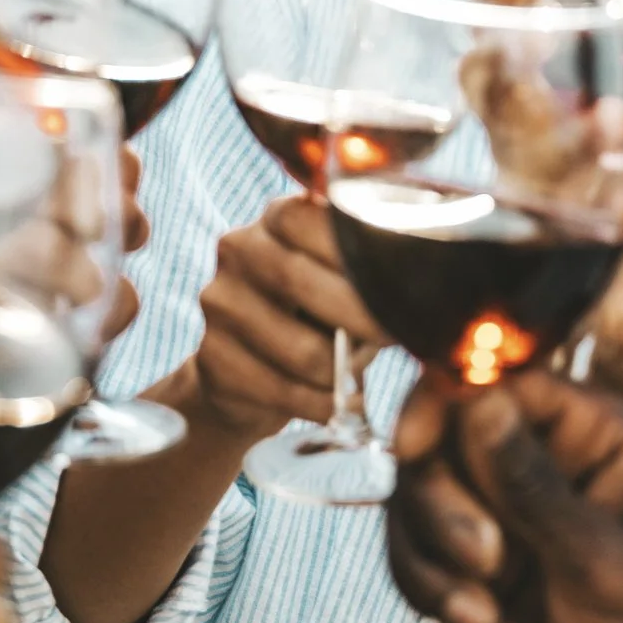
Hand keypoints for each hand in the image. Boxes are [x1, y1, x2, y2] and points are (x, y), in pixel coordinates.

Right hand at [170, 193, 387, 436]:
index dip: (366, 259)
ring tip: (353, 376)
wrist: (244, 371)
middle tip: (394, 338)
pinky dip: (320, 405)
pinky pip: (284, 391)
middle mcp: (240, 248)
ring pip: (304, 350)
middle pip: (303, 281)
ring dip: (342, 373)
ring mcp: (220, 302)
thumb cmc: (315, 318)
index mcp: (278, 217)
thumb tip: (411, 304)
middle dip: (362, 319)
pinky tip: (331, 404)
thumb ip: (365, 281)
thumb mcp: (339, 284)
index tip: (407, 290)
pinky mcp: (211, 357)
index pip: (321, 222)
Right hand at [386, 373, 622, 622]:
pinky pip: (420, 554)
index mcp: (597, 436)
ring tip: (486, 614)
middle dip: (444, 506)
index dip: (445, 403)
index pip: (501, 380)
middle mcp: (548, 460)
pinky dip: (434, 592)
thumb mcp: (608, 564)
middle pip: (443, 438)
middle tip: (484, 563)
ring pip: (419, 499)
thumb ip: (538, 486)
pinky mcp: (482, 563)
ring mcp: (510, 512)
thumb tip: (481, 398)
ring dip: (436, 562)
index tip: (414, 446)